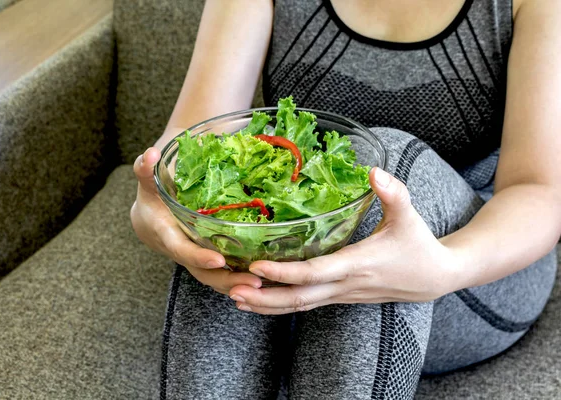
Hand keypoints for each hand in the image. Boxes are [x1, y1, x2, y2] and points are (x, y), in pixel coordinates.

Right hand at [131, 147, 262, 293]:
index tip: (219, 260)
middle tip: (253, 282)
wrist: (150, 219)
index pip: (182, 249)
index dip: (199, 257)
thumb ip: (146, 169)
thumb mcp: (147, 182)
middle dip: (227, 280)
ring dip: (237, 285)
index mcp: (167, 234)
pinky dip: (238, 281)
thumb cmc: (152, 197)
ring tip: (262, 285)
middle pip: (203, 273)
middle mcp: (182, 251)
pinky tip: (261, 281)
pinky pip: (221, 276)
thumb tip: (150, 154)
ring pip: (214, 279)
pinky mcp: (206, 261)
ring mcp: (195, 259)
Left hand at [228, 167, 460, 313]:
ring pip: (299, 306)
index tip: (255, 266)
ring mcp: (341, 295)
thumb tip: (374, 171)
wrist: (433, 279)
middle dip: (264, 298)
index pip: (313, 273)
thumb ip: (393, 193)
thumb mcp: (408, 215)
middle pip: (299, 298)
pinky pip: (306, 304)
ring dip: (267, 305)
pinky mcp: (339, 297)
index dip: (283, 272)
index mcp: (356, 264)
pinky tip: (261, 300)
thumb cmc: (418, 244)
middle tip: (232, 290)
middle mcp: (344, 285)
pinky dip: (281, 304)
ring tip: (235, 297)